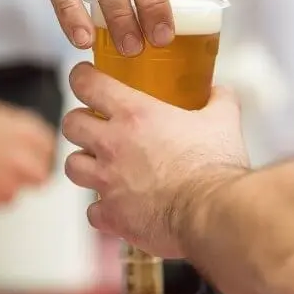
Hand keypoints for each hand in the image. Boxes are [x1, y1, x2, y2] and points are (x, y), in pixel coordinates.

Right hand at [0, 94, 55, 213]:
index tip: (24, 151)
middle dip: (21, 171)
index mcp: (29, 133)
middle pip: (38, 174)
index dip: (34, 149)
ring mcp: (6, 188)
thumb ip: (12, 129)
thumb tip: (15, 139)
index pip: (48, 148)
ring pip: (9, 191)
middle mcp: (25, 163)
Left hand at [61, 63, 248, 257]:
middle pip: (71, 124)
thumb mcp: (223, 120)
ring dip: (85, 163)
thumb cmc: (215, 166)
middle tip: (95, 126)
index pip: (87, 84)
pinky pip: (92, 210)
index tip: (85, 78)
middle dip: (80, 123)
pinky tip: (119, 205)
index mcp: (135, 114)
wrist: (212, 213)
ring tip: (101, 165)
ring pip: (72, 166)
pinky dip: (103, 208)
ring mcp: (108, 182)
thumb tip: (220, 92)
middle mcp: (113, 145)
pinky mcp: (113, 215)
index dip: (82, 77)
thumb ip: (219, 100)